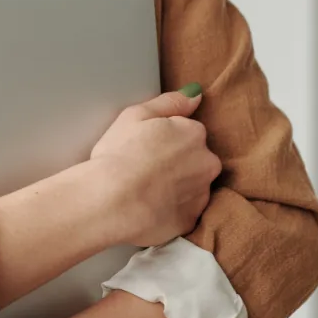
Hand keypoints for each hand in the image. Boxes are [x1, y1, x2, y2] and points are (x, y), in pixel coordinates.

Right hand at [89, 87, 221, 246]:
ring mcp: (201, 195)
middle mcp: (206, 163)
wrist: (111, 202)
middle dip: (178, 162)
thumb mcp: (136, 114)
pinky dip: (171, 209)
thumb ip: (170, 102)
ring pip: (192, 186)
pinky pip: (184, 211)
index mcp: (193, 134)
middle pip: (196, 159)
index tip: (147, 146)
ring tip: (146, 188)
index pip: (189, 131)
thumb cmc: (119, 154)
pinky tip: (149, 206)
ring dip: (177, 186)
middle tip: (146, 167)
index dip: (166, 138)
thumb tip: (196, 94)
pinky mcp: (191, 222)